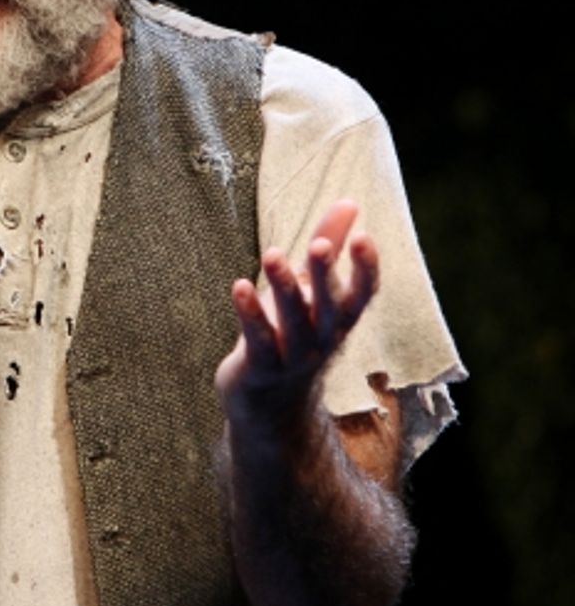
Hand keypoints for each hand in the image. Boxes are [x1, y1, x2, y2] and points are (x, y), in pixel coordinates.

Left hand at [215, 200, 378, 426]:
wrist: (270, 404)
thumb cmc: (294, 332)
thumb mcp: (314, 288)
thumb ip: (330, 242)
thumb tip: (351, 201)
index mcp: (339, 317)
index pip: (362, 294)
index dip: (366, 268)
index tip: (365, 237)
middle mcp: (322, 337)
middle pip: (329, 306)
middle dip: (324, 275)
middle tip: (318, 245)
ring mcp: (292, 355)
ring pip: (292, 322)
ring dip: (284, 288)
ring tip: (272, 254)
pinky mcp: (260, 366)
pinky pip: (257, 339)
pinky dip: (250, 314)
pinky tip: (239, 286)